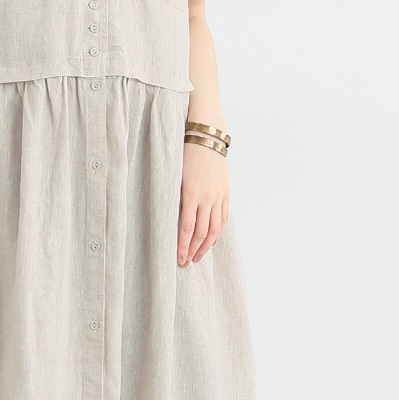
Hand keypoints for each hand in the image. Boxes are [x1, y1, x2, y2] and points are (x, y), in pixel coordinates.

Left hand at [178, 139, 228, 264]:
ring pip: (215, 228)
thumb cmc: (185, 154)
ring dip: (206, 245)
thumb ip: (176, 198)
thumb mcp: (175, 175)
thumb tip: (173, 221)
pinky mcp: (226, 193)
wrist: (207, 137)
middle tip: (186, 262)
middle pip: (202, 232)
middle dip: (193, 250)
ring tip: (198, 256)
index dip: (183, 246)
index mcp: (191, 193)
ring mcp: (218, 196)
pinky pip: (223, 218)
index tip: (179, 259)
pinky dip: (217, 232)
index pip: (187, 228)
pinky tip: (211, 241)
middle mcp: (207, 197)